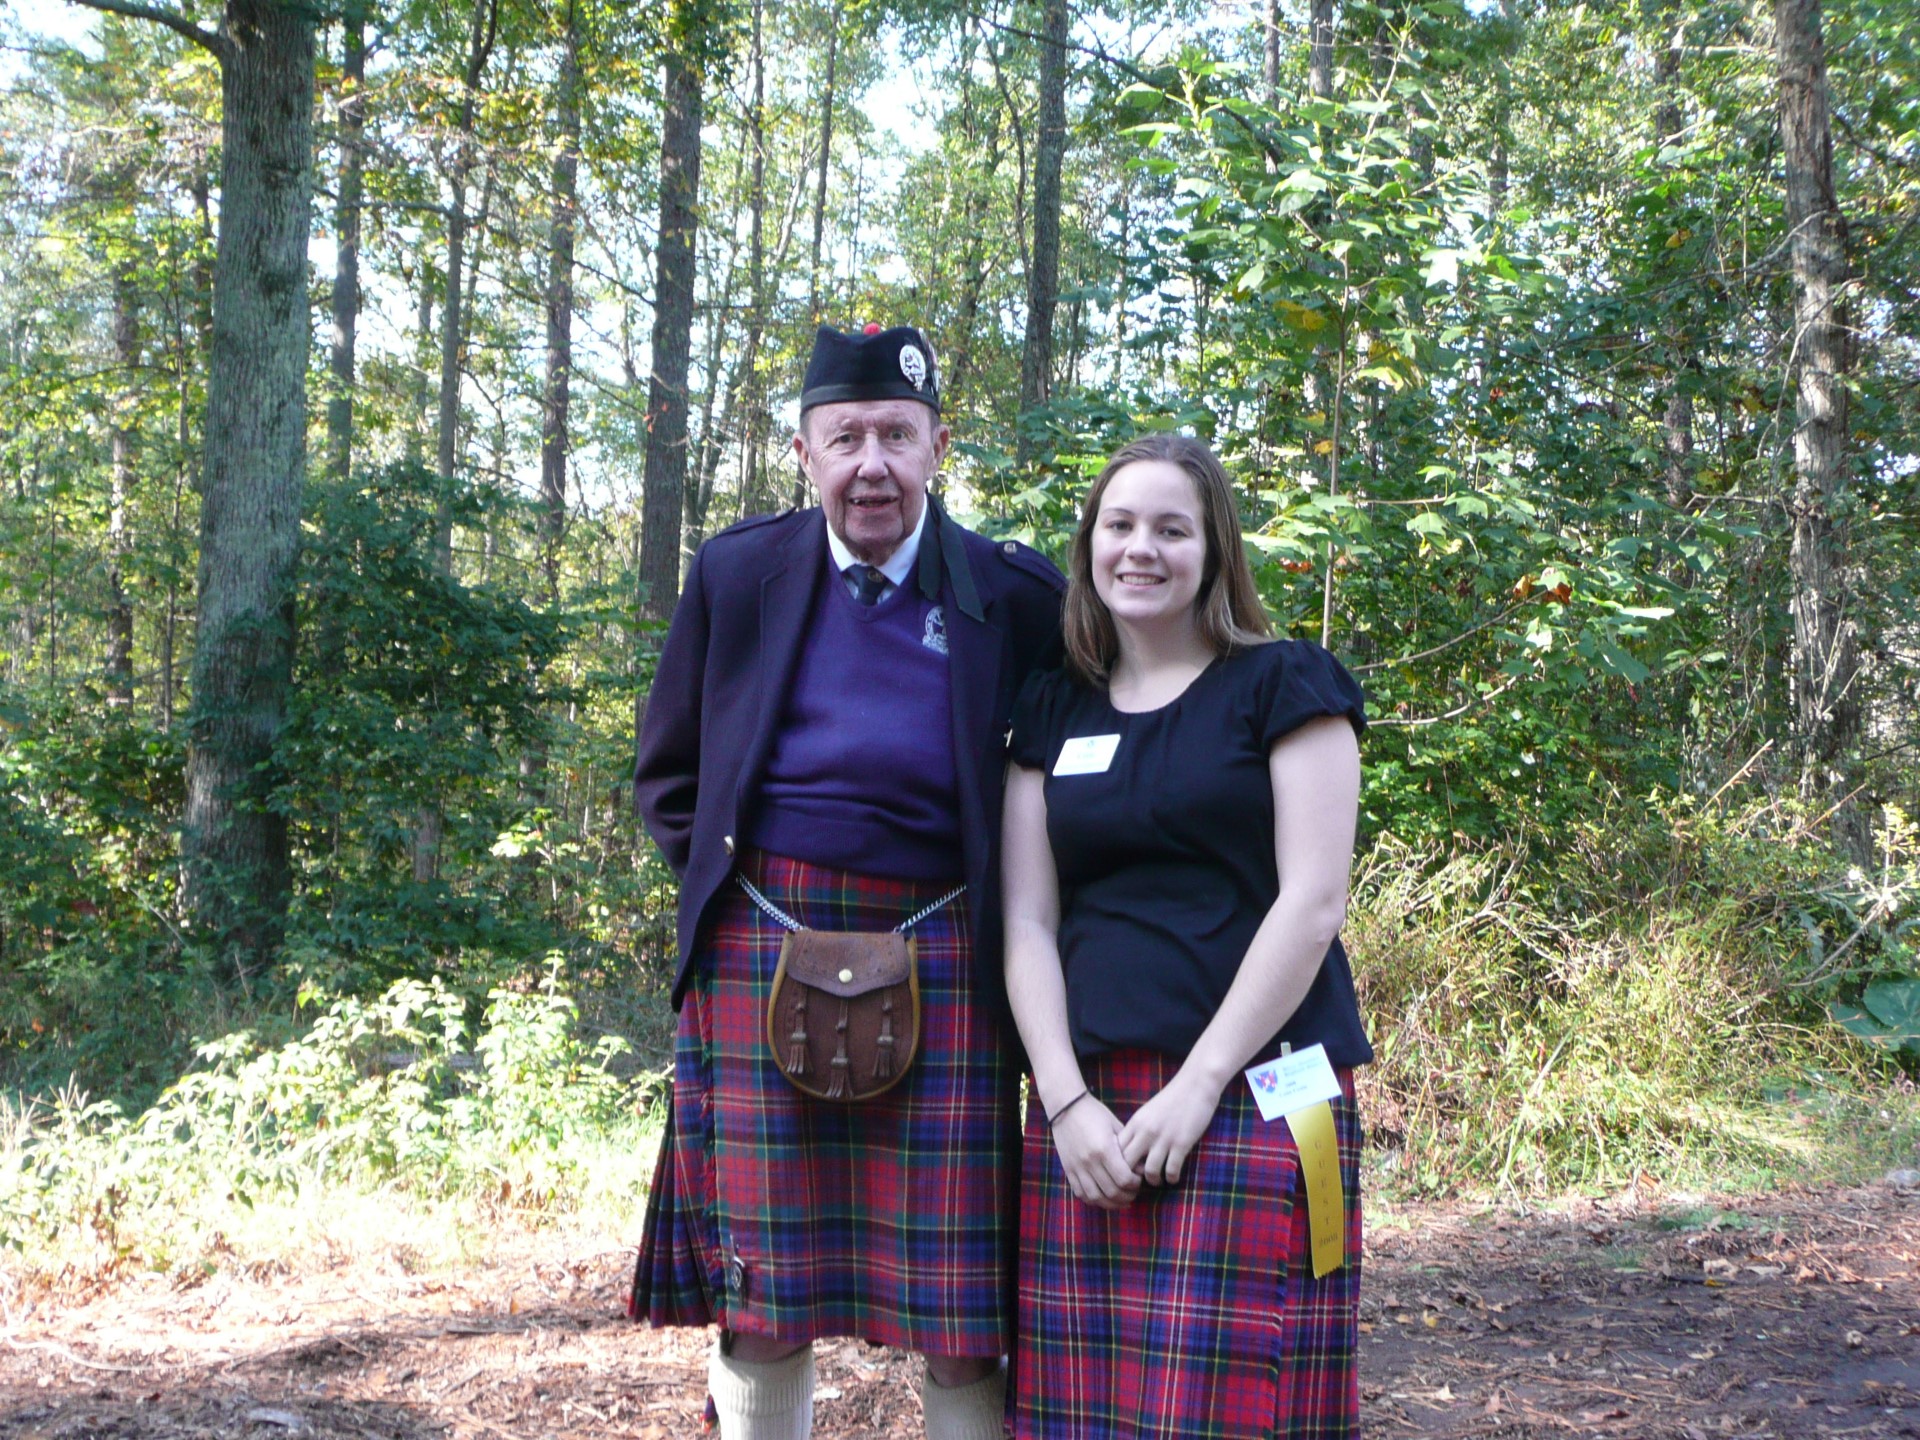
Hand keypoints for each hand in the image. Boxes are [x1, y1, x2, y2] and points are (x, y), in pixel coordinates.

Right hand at [1050, 1096, 1141, 1209]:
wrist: (1066, 1107)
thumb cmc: (1095, 1114)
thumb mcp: (1116, 1126)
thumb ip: (1129, 1148)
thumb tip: (1142, 1168)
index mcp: (1104, 1149)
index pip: (1124, 1179)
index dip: (1135, 1184)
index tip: (1139, 1179)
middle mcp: (1089, 1161)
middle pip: (1112, 1192)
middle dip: (1127, 1196)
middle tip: (1133, 1192)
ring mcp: (1077, 1167)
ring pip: (1096, 1197)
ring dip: (1111, 1203)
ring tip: (1121, 1199)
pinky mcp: (1068, 1170)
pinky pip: (1081, 1193)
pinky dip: (1094, 1200)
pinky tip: (1103, 1197)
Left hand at [1118, 1068, 1221, 1186]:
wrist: (1196, 1084)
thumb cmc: (1172, 1098)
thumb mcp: (1148, 1112)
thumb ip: (1138, 1129)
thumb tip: (1131, 1150)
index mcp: (1136, 1122)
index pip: (1116, 1150)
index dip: (1118, 1164)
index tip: (1126, 1170)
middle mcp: (1146, 1131)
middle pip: (1127, 1164)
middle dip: (1131, 1177)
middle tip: (1139, 1182)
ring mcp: (1163, 1138)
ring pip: (1149, 1172)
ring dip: (1153, 1181)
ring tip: (1157, 1181)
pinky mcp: (1181, 1143)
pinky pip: (1171, 1170)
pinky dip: (1171, 1178)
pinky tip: (1173, 1177)